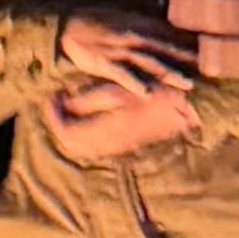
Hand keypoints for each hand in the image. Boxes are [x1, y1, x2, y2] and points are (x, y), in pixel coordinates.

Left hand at [51, 69, 198, 162]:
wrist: (188, 107)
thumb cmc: (153, 92)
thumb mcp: (117, 91)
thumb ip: (87, 100)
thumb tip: (63, 104)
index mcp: (104, 130)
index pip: (66, 132)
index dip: (53, 115)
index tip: (50, 97)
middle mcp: (108, 145)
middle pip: (71, 143)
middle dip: (58, 123)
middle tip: (55, 102)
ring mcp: (118, 147)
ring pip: (82, 145)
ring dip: (70, 128)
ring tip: (67, 106)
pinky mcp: (125, 144)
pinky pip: (95, 145)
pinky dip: (84, 132)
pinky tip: (86, 113)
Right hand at [61, 7, 195, 86]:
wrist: (66, 26)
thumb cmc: (93, 21)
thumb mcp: (121, 16)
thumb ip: (142, 22)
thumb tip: (163, 29)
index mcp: (137, 24)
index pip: (169, 34)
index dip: (188, 42)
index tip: (208, 50)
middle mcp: (133, 36)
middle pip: (166, 49)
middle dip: (187, 59)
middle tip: (209, 69)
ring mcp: (120, 50)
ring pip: (151, 63)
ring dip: (170, 73)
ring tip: (188, 84)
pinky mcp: (106, 63)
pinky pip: (123, 76)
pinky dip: (136, 84)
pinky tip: (148, 94)